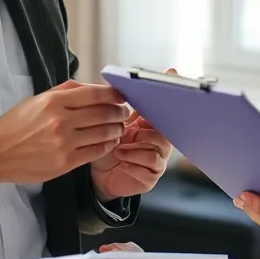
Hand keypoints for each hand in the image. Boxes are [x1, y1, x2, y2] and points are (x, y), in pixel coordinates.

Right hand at [0, 81, 126, 186]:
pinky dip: (108, 145)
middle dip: (119, 113)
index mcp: (54, 101)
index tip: (122, 96)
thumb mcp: (38, 99)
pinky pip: (96, 151)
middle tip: (124, 113)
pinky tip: (109, 141)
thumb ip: (67, 92)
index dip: (114, 94)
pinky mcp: (65, 162)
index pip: (95, 94)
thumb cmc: (16, 125)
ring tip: (118, 128)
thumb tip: (95, 88)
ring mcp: (64, 143)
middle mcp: (61, 121)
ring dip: (116, 130)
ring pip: (104, 133)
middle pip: (104, 114)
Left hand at [91, 70, 175, 200]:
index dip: (166, 104)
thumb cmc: (106, 147)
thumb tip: (92, 81)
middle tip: (126, 134)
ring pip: (156, 152)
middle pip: (164, 133)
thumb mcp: (107, 124)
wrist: (99, 175)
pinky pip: (149, 169)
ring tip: (119, 150)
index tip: (167, 92)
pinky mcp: (151, 177)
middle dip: (144, 134)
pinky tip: (122, 163)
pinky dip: (133, 165)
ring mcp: (157, 160)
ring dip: (135, 151)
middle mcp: (158, 142)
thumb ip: (108, 104)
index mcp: (150, 125)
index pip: (164, 113)